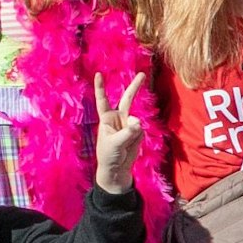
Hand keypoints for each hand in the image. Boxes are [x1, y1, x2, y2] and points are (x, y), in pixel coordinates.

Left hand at [93, 72, 143, 194]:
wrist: (117, 168)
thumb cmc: (108, 154)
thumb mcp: (114, 143)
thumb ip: (127, 133)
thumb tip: (139, 123)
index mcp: (106, 118)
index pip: (103, 100)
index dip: (100, 88)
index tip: (99, 74)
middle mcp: (118, 118)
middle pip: (127, 99)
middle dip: (135, 87)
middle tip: (143, 74)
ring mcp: (128, 124)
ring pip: (136, 121)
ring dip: (132, 133)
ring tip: (125, 145)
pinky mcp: (137, 132)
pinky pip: (141, 131)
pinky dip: (137, 139)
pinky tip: (131, 146)